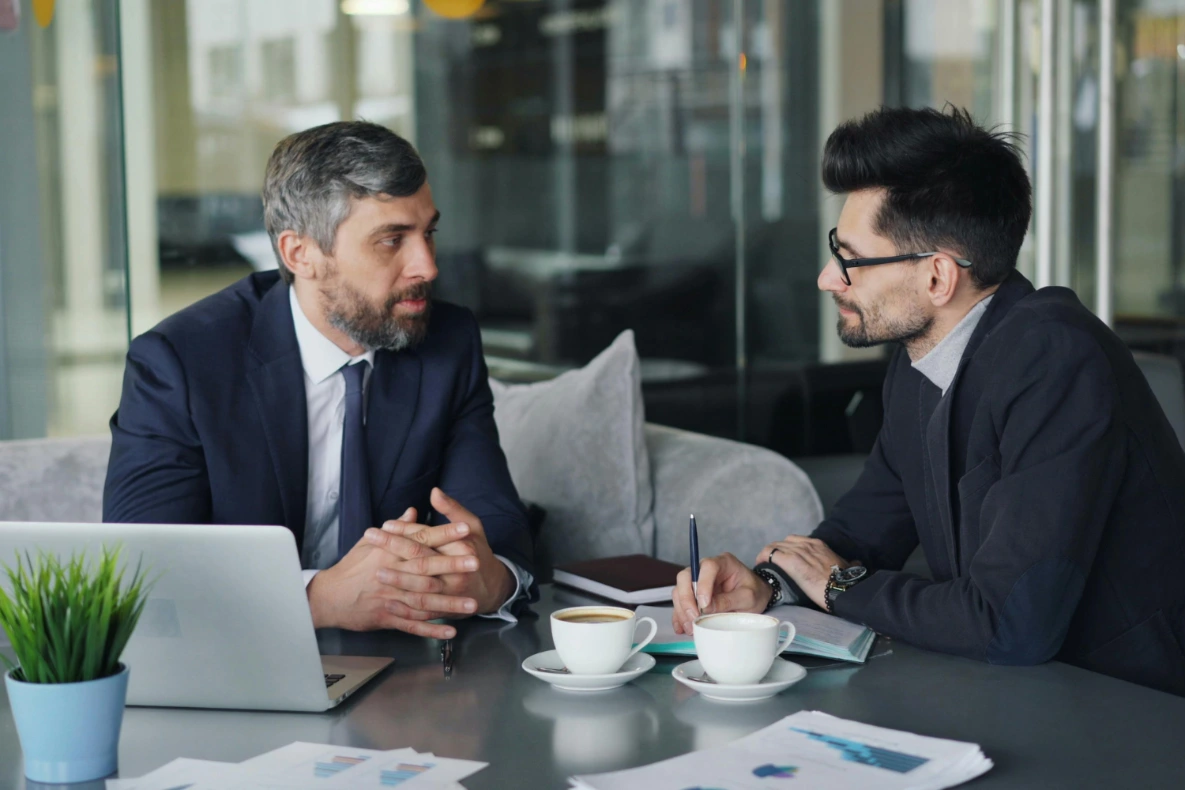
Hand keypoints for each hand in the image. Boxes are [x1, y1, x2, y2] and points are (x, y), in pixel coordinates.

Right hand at [306, 507, 477, 637]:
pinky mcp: (387, 617)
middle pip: (426, 568)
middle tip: (477, 562)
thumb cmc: (351, 567)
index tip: (466, 529)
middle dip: (453, 565)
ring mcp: (389, 597)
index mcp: (388, 551)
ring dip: (449, 603)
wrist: (328, 596)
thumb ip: (396, 529)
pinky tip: (450, 630)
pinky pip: (412, 625)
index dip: (444, 534)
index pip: (421, 539)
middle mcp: (391, 573)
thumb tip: (413, 510)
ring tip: (472, 603)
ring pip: (423, 600)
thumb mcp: (370, 543)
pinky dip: (431, 629)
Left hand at [376, 488, 514, 615]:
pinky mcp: (446, 610)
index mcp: (462, 548)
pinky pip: (423, 612)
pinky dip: (405, 610)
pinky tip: (387, 603)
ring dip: (398, 581)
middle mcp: (456, 572)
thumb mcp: (472, 526)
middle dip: (394, 549)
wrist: (492, 587)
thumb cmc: (477, 551)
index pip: (428, 536)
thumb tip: (434, 492)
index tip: (385, 524)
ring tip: (375, 572)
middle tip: (369, 540)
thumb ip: (453, 510)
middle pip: (421, 560)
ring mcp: (451, 594)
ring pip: (421, 589)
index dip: (406, 529)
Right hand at [670, 553, 771, 635]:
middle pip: (686, 577)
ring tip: (690, 628)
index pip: (707, 567)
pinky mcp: (694, 595)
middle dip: (686, 599)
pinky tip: (682, 628)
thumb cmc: (755, 592)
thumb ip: (729, 601)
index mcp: (723, 563)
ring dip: (682, 610)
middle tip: (694, 618)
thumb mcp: (748, 598)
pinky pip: (681, 602)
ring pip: (679, 590)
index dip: (702, 584)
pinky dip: (679, 616)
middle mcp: (706, 569)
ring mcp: (698, 581)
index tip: (704, 605)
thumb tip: (706, 608)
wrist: (757, 596)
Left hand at [757, 536, 852, 609]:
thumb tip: (857, 562)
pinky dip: (763, 559)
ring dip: (766, 555)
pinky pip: (770, 554)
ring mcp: (799, 551)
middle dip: (774, 552)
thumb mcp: (849, 566)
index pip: (795, 541)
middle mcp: (807, 544)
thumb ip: (849, 563)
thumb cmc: (846, 581)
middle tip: (770, 564)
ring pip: (774, 546)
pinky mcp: (791, 561)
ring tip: (763, 566)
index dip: (786, 550)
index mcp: (818, 544)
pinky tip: (761, 567)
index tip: (782, 559)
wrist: (843, 589)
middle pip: (782, 542)